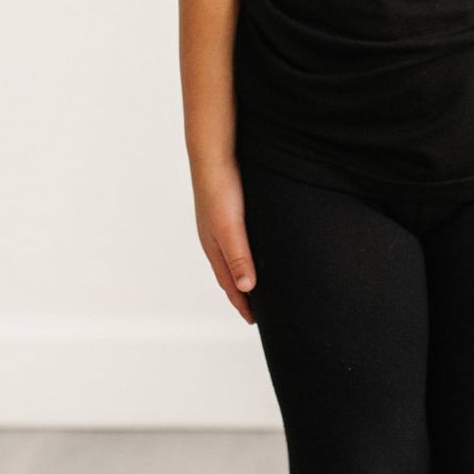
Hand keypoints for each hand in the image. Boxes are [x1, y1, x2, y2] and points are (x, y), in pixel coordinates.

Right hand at [192, 158, 257, 323]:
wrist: (214, 152)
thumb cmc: (220, 188)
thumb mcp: (230, 226)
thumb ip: (239, 256)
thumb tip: (247, 288)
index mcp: (214, 247)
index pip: (230, 284)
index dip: (242, 304)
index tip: (255, 321)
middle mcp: (216, 239)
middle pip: (231, 274)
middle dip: (243, 294)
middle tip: (259, 310)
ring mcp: (222, 225)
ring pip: (235, 257)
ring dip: (245, 274)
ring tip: (259, 285)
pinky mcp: (231, 210)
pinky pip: (240, 240)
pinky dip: (248, 253)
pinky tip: (259, 248)